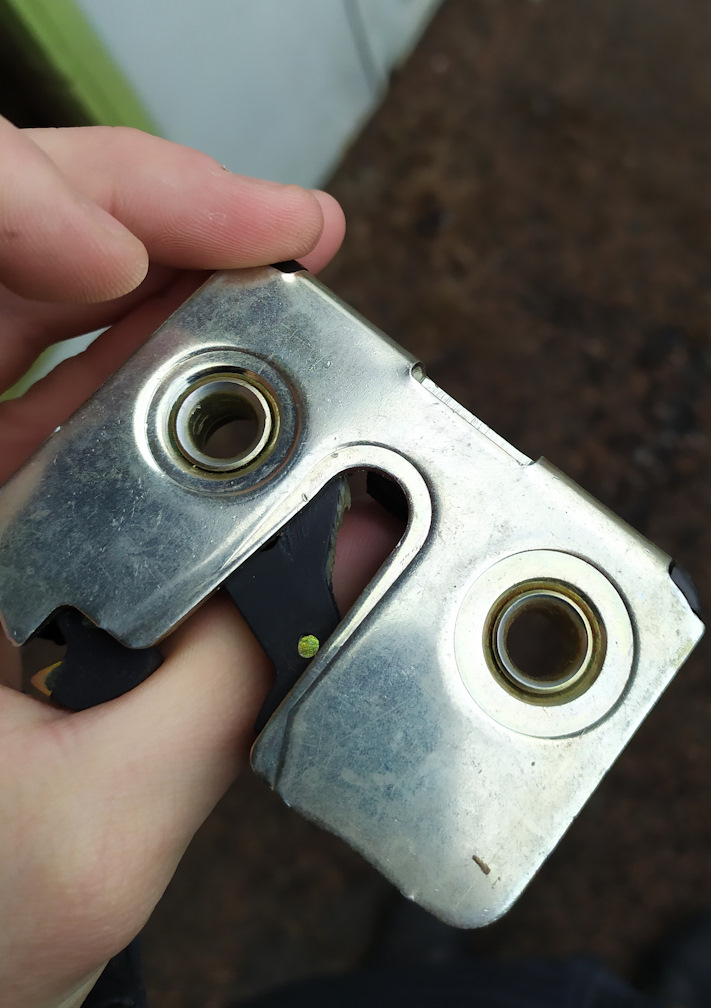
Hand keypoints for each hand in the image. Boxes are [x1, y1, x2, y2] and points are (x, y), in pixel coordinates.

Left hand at [0, 121, 394, 1007]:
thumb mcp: (86, 836)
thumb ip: (227, 688)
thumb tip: (345, 554)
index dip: (9, 215)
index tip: (119, 259)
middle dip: (130, 207)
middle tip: (269, 223)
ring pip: (31, 298)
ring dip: (159, 253)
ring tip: (271, 249)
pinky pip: (63, 381)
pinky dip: (155, 342)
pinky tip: (231, 334)